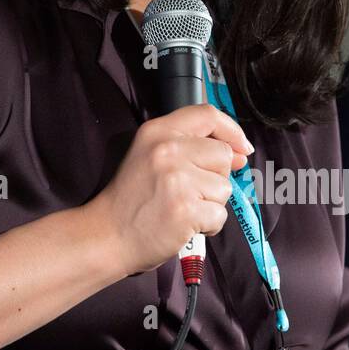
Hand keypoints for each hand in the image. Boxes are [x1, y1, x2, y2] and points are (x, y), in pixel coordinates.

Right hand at [86, 104, 252, 277]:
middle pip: (223, 154)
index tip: (241, 147)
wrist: (107, 235)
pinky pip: (220, 215)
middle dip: (215, 177)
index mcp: (157, 131)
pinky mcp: (186, 209)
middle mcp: (167, 150)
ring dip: (210, 204)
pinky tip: (184, 224)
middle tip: (187, 191)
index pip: (207, 114)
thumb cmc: (132, 199)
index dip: (231, 130)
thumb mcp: (150, 155)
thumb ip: (192, 147)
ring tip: (182, 208)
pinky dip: (207, 225)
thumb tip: (240, 153)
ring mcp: (177, 180)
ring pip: (224, 188)